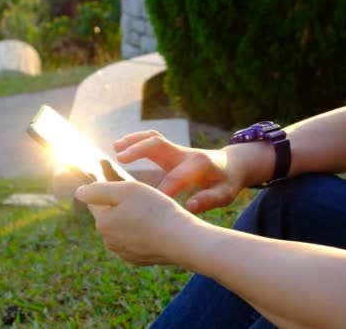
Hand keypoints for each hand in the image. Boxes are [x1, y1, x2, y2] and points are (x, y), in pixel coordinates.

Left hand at [75, 181, 197, 265]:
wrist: (182, 241)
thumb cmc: (155, 210)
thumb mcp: (126, 190)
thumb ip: (98, 190)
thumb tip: (79, 192)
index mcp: (103, 222)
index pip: (95, 201)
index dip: (104, 188)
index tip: (116, 181)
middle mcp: (109, 241)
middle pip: (109, 215)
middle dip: (118, 205)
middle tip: (139, 195)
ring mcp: (124, 253)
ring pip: (122, 229)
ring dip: (130, 219)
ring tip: (150, 210)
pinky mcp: (139, 260)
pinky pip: (135, 241)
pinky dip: (141, 233)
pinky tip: (155, 227)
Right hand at [113, 131, 273, 212]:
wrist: (230, 165)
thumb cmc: (226, 183)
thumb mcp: (224, 194)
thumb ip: (208, 199)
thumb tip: (189, 207)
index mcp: (198, 165)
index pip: (175, 177)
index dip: (162, 190)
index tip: (148, 203)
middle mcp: (185, 152)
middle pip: (159, 144)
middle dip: (139, 150)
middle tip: (120, 158)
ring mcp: (177, 148)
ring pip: (153, 137)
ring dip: (134, 140)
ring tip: (115, 148)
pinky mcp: (170, 149)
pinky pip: (151, 140)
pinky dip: (136, 141)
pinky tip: (120, 148)